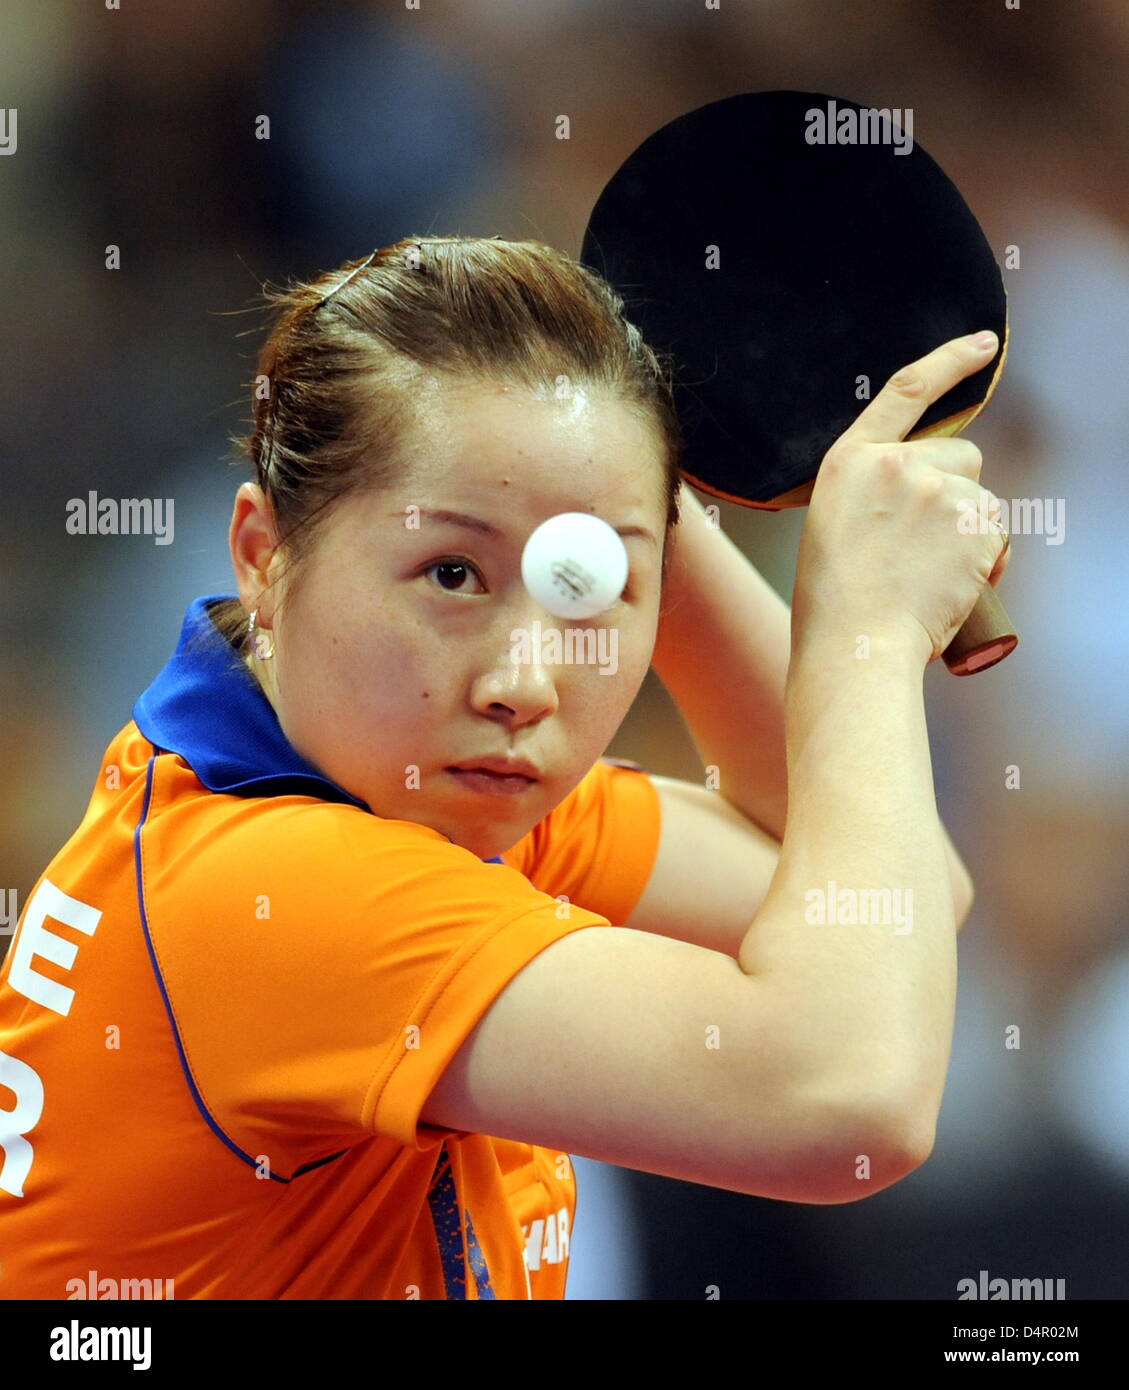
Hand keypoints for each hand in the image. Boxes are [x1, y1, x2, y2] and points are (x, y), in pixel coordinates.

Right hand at [792, 332, 1011, 666]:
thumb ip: (874, 490)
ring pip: (982, 498)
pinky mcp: (974, 523)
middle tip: (925, 545)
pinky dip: (986, 560)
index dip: (950, 361)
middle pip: (960, 454)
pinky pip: (998, 535)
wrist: (855, 644)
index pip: (907, 390)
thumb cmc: (836, 602)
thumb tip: (929, 488)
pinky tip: (951, 586)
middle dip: (958, 490)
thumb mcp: (836, 524)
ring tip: (930, 575)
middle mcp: (896, 464)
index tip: (983, 344)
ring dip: (971, 531)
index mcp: (849, 460)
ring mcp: (938, 491)